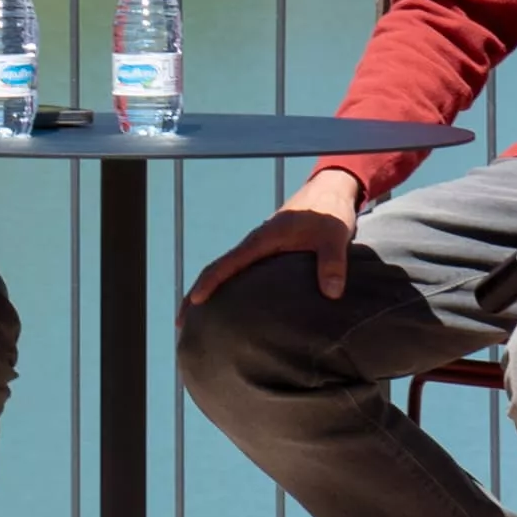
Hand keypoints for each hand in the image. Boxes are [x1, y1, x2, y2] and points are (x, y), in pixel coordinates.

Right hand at [182, 165, 373, 314]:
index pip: (227, 263)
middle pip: (217, 270)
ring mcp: (260, 250)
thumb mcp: (334, 236)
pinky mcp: (269, 254)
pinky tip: (232, 307)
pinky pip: (241, 272)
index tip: (194, 303)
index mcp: (262, 240)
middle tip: (182, 324)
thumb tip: (332, 293)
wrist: (330, 192)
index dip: (209, 283)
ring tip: (200, 324)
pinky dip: (228, 288)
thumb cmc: (330, 211)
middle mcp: (255, 245)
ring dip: (211, 293)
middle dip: (197, 294)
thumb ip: (333, 264)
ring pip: (227, 272)